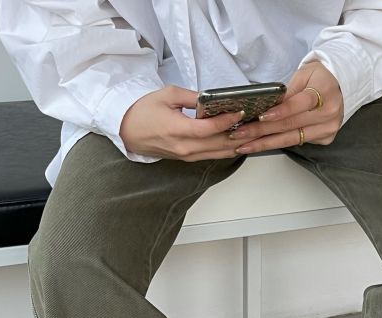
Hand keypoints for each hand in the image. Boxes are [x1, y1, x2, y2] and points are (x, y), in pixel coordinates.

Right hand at [120, 85, 249, 160]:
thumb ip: (191, 97)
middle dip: (238, 135)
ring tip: (251, 135)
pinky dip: (224, 149)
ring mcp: (186, 156)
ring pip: (217, 153)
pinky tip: (236, 143)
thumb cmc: (143, 112)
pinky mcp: (186, 158)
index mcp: (178, 130)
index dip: (226, 121)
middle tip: (254, 124)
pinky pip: (210, 156)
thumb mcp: (167, 95)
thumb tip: (211, 98)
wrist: (127, 131)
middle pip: (218, 145)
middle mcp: (184, 148)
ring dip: (235, 145)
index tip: (240, 111)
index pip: (209, 129)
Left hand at [229, 62, 343, 153]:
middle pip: (290, 126)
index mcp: (325, 93)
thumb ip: (286, 93)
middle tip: (240, 134)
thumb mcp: (303, 75)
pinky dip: (279, 143)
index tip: (260, 117)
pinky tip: (262, 144)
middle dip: (262, 131)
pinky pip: (298, 142)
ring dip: (266, 143)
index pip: (298, 105)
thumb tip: (264, 108)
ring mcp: (328, 129)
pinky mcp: (326, 138)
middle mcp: (328, 115)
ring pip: (292, 139)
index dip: (278, 112)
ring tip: (245, 145)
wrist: (342, 83)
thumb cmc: (320, 76)